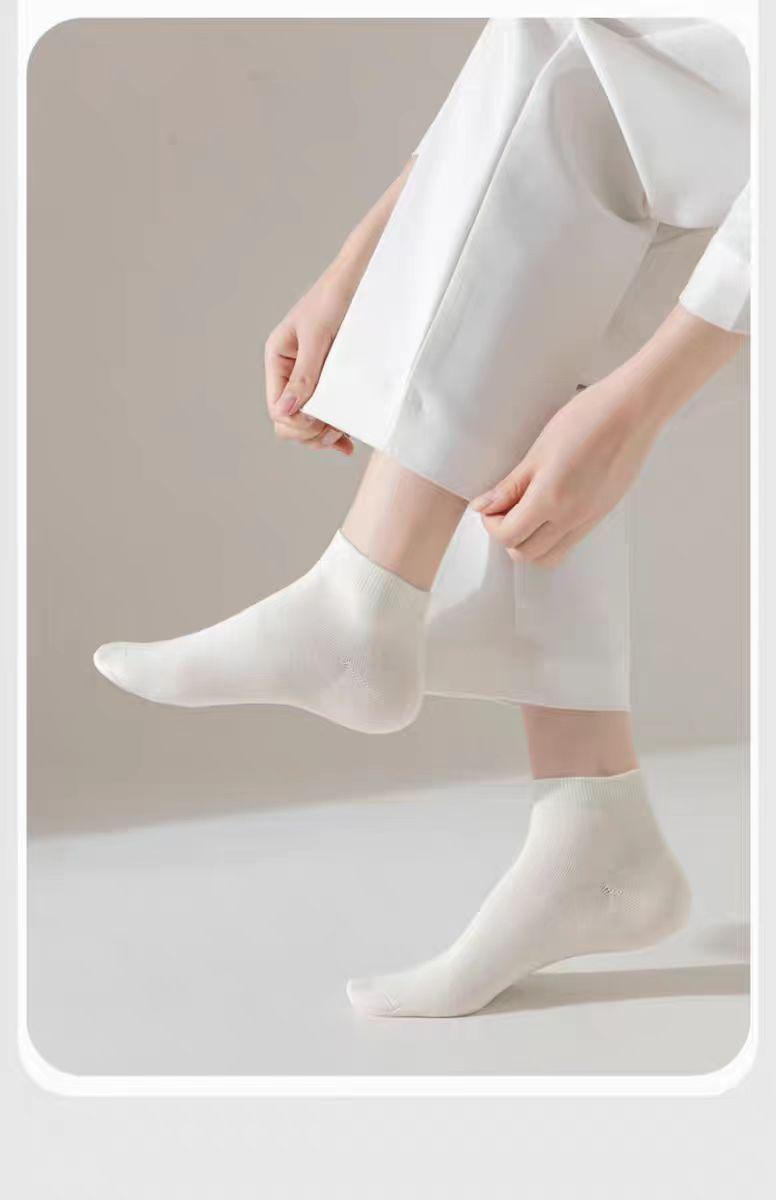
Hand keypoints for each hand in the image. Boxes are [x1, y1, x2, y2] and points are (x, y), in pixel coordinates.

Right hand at [264, 262, 355, 454]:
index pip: (277, 409)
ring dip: (323, 435)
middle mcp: (291, 371)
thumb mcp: (319, 336)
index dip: (297, 424)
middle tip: (335, 433)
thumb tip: (286, 411)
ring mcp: (312, 377)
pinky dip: (334, 430)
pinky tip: (345, 441)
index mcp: (279, 358)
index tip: (322, 424)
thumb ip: (305, 374)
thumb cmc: (338, 296)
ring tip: (343, 436)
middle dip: (309, 433)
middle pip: (290, 421)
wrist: (365, 275)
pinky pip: (327, 413)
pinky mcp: (332, 379)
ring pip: (308, 422)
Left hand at [471, 375, 659, 566]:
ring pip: (550, 556)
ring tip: (525, 513)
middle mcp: (572, 517)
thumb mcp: (538, 451)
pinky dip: (552, 537)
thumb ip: (510, 486)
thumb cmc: (589, 419)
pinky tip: (548, 510)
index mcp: (551, 499)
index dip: (491, 524)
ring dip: (530, 543)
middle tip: (503, 511)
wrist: (632, 411)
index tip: (489, 507)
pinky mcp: (601, 514)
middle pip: (526, 554)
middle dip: (507, 536)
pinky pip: (570, 542)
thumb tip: (485, 506)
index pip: (509, 536)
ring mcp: (589, 519)